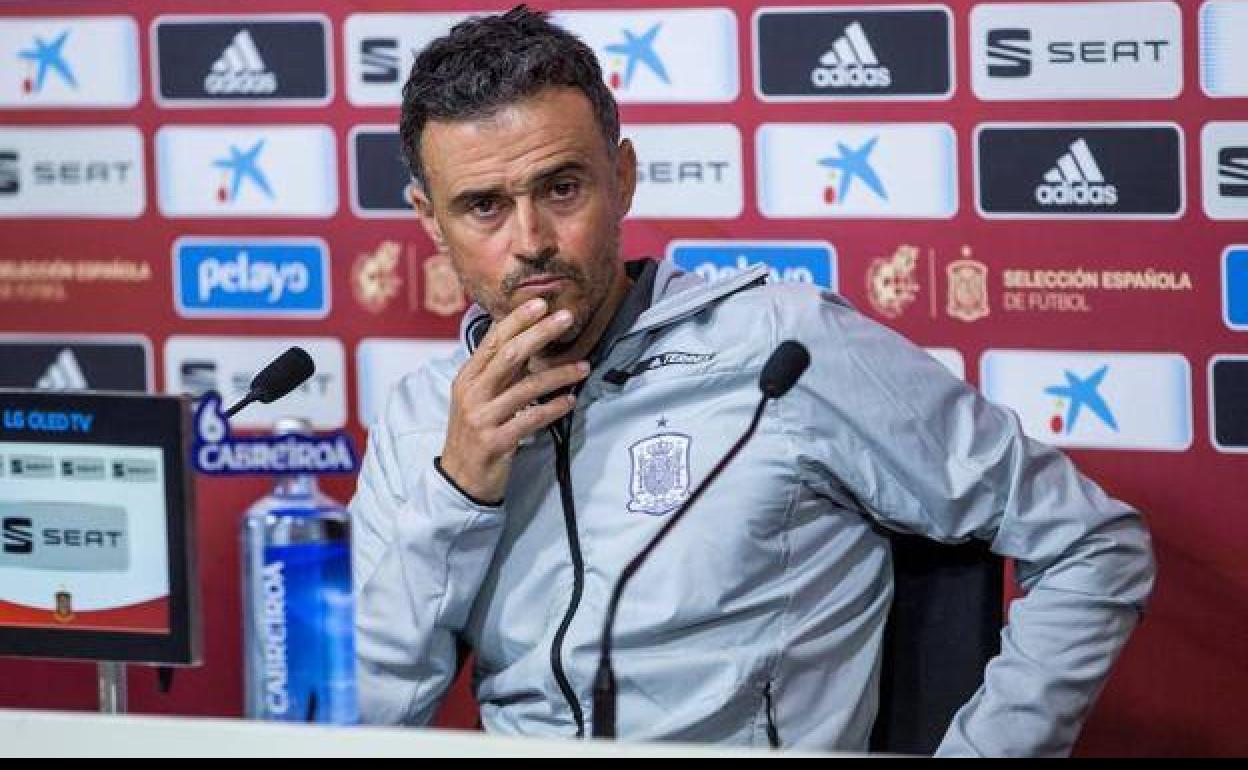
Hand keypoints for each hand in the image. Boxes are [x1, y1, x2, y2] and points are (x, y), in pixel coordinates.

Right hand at [439, 298, 589, 502]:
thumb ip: (498, 372)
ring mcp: (481, 418)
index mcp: (467, 377)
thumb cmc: (475, 432)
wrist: (459, 478)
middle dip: (540, 334)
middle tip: (566, 318)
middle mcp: (472, 393)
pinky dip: (553, 408)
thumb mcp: (479, 398)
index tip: (541, 303)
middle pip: (510, 355)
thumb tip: (526, 340)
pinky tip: (570, 401)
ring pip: (526, 387)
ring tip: (583, 368)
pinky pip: (530, 419)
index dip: (518, 320)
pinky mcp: (495, 441)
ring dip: (558, 374)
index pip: (494, 340)